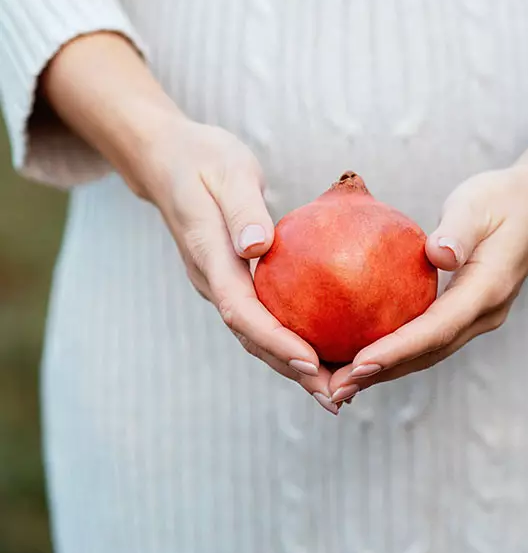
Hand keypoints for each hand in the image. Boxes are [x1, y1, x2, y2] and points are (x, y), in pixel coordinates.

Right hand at [139, 119, 337, 412]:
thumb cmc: (204, 158)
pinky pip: (260, 316)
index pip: (240, 308)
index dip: (273, 339)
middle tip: (334, 395)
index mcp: (209, 254)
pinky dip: (287, 338)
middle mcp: (210, 278)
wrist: (168, 160)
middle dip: (289, 367)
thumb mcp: (227, 171)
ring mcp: (217, 281)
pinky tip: (321, 349)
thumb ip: (242, 207)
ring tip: (333, 389)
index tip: (308, 361)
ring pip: (254, 333)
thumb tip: (256, 247)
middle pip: (250, 335)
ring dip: (290, 363)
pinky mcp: (230, 278)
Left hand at [328, 167, 527, 401]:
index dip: (397, 350)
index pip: (436, 329)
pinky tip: (361, 354)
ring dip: (385, 371)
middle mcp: (484, 313)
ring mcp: (477, 317)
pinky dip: (396, 351)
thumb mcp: (478, 205)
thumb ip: (458, 231)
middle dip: (382, 373)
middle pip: (428, 353)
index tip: (358, 366)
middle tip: (336, 390)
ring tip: (339, 385)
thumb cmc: (500, 199)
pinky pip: (427, 339)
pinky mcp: (466, 313)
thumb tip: (438, 254)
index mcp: (488, 290)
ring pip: (427, 353)